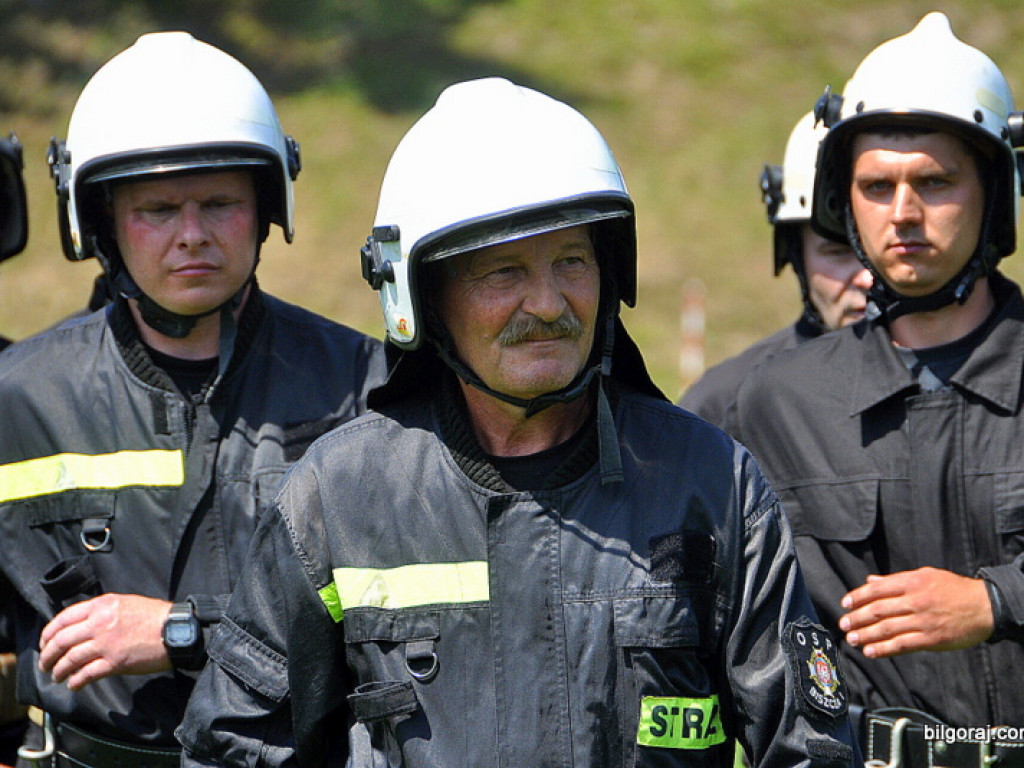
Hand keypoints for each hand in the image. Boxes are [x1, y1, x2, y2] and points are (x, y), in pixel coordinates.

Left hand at [38, 594, 172, 690]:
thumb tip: (81, 625)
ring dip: (59, 670)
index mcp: (102, 605)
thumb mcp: (126, 603)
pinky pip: (86, 674)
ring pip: (70, 659)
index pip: (63, 619)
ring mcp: (107, 643)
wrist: (177, 630)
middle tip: (45, 664)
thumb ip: (103, 611)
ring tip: (57, 676)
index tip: (45, 644)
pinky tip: (74, 685)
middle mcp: (100, 623)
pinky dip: (76, 682)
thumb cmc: (156, 616)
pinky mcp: (115, 662)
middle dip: (48, 655)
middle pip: (61, 640)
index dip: (48, 634)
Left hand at [839, 568, 993, 657]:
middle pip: (878, 610)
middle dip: (857, 618)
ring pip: (887, 629)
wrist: (985, 606)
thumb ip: (896, 581)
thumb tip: (871, 582)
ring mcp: (923, 621)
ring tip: (852, 639)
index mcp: (912, 582)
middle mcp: (915, 600)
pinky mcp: (932, 639)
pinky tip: (870, 651)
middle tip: (843, 624)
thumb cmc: (953, 589)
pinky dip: (884, 649)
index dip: (858, 597)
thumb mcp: (925, 576)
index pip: (877, 589)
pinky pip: (902, 644)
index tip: (845, 604)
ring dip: (866, 635)